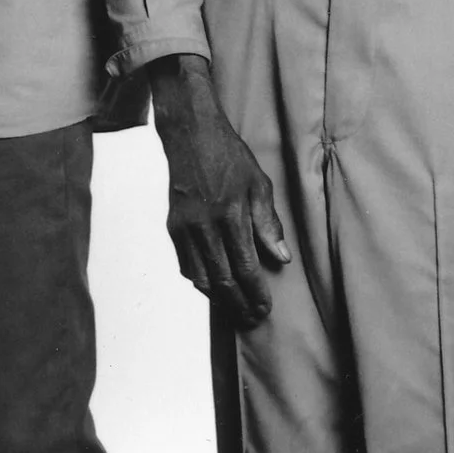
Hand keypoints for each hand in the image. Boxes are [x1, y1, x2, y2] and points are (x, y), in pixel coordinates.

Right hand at [150, 54, 290, 327]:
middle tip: (253, 318)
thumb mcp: (259, 183)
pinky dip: (200, 281)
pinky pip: (185, 265)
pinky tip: (214, 285)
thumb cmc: (229, 155)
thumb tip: (281, 259)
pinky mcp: (173, 227)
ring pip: (200, 278)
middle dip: (239, 305)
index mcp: (230, 215)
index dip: (256, 293)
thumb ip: (269, 224)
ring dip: (219, 299)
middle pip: (222, 281)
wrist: (190, 134)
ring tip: (236, 307)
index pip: (245, 268)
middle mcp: (204, 226)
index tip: (266, 308)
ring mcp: (185, 228)